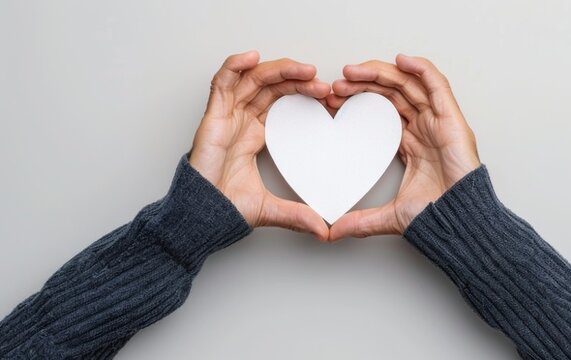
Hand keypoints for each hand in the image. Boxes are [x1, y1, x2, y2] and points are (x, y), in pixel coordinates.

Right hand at [189, 51, 331, 240]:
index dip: (306, 96)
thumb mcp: (273, 208)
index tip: (331, 100)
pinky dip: (234, 66)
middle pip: (272, 86)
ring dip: (278, 70)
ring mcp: (226, 116)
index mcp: (256, 134)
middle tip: (323, 83)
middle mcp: (242, 120)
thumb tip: (325, 231)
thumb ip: (299, 215)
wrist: (201, 216)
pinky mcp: (212, 117)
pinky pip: (221, 83)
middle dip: (298, 80)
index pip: (284, 103)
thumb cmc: (227, 207)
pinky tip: (252, 57)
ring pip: (252, 79)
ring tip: (305, 69)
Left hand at [326, 54, 480, 238]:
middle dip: (364, 84)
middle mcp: (425, 127)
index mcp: (412, 143)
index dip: (358, 102)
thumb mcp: (389, 216)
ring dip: (382, 73)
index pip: (382, 111)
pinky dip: (420, 68)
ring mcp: (439, 120)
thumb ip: (361, 221)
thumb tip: (332, 233)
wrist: (459, 219)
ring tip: (355, 70)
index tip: (333, 101)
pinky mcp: (451, 117)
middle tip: (338, 84)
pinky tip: (401, 59)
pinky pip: (436, 84)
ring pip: (409, 84)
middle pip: (392, 93)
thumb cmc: (437, 214)